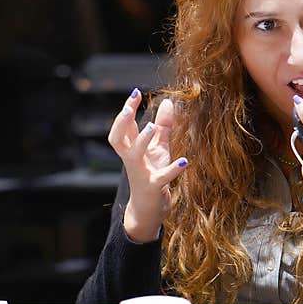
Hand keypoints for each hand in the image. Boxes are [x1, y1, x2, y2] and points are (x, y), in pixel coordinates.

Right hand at [107, 89, 187, 241]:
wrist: (149, 210)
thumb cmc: (153, 175)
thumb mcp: (159, 148)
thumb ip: (162, 126)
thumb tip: (167, 101)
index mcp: (132, 149)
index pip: (124, 127)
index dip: (126, 110)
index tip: (135, 92)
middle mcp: (132, 160)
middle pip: (118, 139)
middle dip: (121, 122)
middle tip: (129, 107)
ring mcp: (141, 174)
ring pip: (134, 155)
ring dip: (141, 140)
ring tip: (151, 126)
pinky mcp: (153, 187)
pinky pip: (161, 177)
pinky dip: (173, 169)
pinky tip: (184, 160)